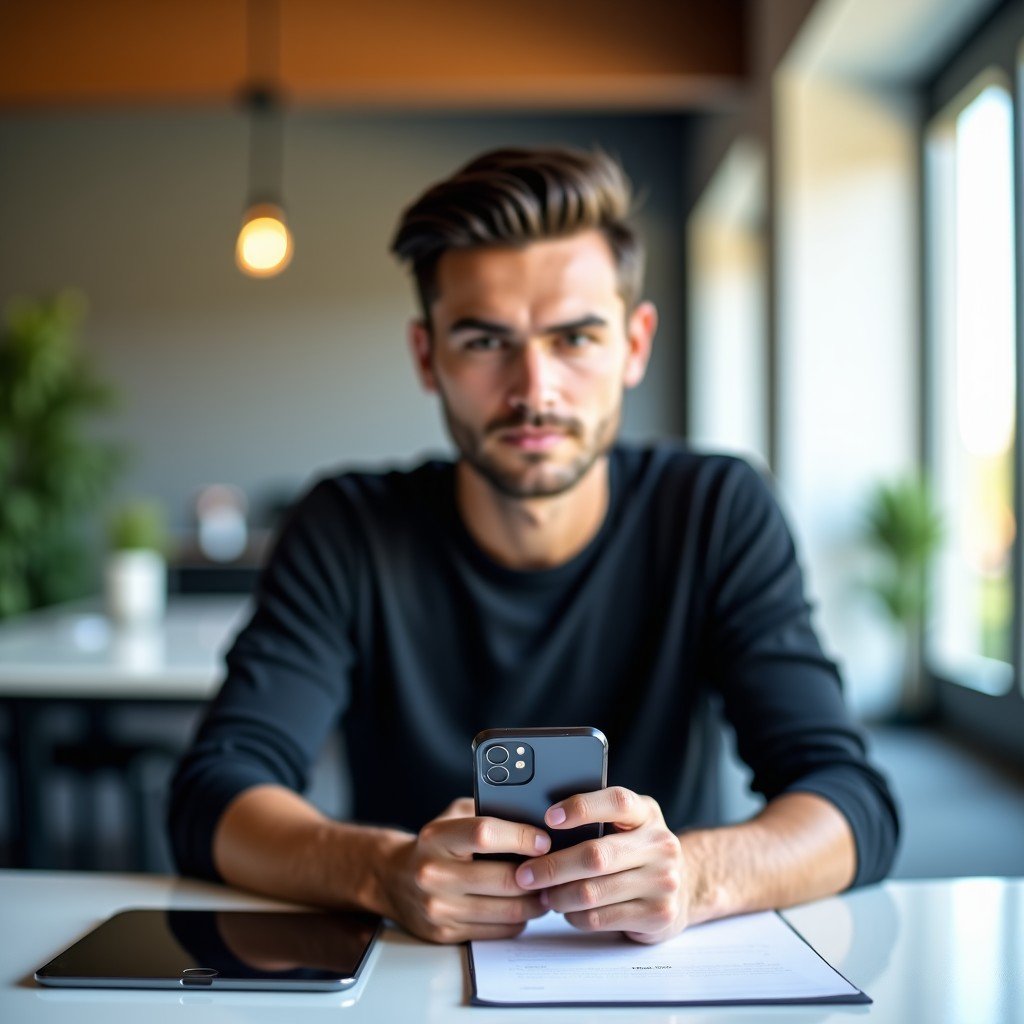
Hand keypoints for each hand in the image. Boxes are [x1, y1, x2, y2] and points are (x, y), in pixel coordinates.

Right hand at [379, 797, 551, 943]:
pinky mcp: (446, 934)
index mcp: (437, 837)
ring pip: (506, 910)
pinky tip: (524, 907)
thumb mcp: (452, 816)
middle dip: (539, 875)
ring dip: (535, 902)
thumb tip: (531, 815)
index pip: (484, 834)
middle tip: (556, 869)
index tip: (544, 840)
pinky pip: (497, 931)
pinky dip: (519, 920)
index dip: (520, 837)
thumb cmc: (434, 844)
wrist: (394, 879)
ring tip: (547, 890)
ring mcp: (439, 908)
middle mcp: (435, 874)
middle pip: (503, 879)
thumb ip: (485, 811)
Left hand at [514, 787, 688, 943]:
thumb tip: (540, 828)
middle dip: (553, 866)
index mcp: (647, 813)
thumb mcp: (628, 825)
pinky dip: (575, 916)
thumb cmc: (638, 851)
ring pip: (593, 892)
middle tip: (525, 873)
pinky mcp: (657, 915)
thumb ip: (598, 820)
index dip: (581, 808)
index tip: (548, 818)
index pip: (616, 802)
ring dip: (559, 896)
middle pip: (596, 855)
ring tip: (543, 894)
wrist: (684, 887)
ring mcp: (662, 881)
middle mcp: (660, 844)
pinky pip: (601, 918)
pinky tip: (567, 911)